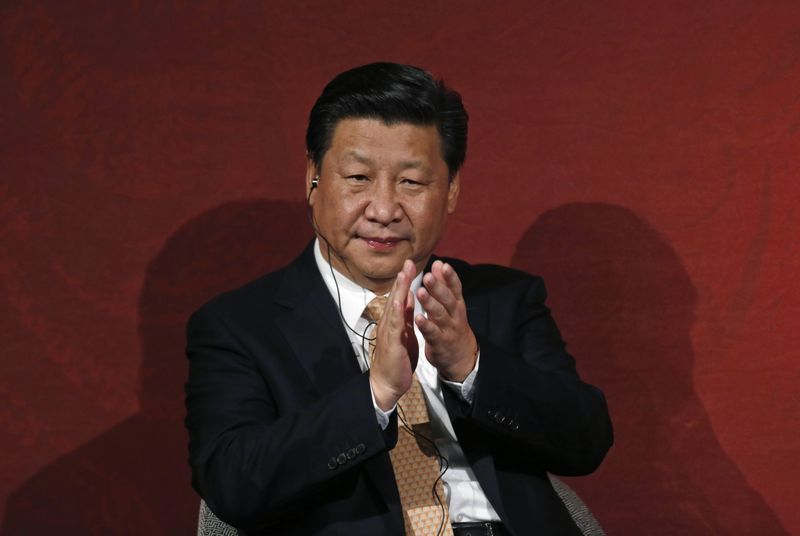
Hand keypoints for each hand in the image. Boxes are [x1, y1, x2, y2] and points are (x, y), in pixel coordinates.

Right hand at [368, 260, 418, 410]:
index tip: (411, 264)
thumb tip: (410, 298)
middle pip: (395, 297)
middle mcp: (388, 323)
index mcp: (394, 321)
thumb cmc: (397, 359)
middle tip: (408, 261)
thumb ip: (406, 316)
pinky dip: (396, 312)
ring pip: (393, 307)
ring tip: (404, 274)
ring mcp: (388, 332)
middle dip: (402, 279)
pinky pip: (394, 325)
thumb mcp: (404, 333)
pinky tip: (399, 301)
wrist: (387, 383)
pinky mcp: (391, 343)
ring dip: (399, 290)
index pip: (399, 297)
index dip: (405, 280)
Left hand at [415, 260, 477, 381]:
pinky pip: (433, 333)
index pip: (455, 288)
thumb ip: (444, 284)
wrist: (461, 357)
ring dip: (430, 303)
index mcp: (457, 304)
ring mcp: (448, 329)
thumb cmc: (452, 325)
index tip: (443, 265)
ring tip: (420, 292)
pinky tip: (418, 317)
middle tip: (428, 276)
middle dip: (438, 288)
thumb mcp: (451, 305)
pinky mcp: (440, 343)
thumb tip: (439, 263)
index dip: (450, 277)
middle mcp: (455, 315)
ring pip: (440, 315)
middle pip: (447, 299)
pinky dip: (426, 325)